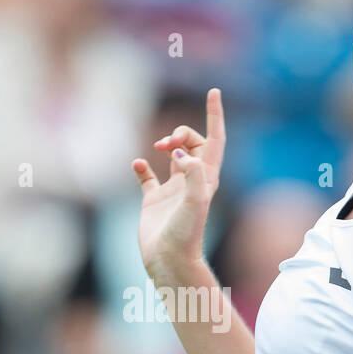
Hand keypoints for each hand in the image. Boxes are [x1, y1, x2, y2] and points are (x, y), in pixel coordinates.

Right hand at [132, 88, 225, 278]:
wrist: (169, 262)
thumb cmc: (185, 236)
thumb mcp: (194, 203)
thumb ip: (192, 175)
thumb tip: (180, 153)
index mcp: (206, 179)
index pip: (215, 140)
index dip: (215, 115)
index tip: (214, 91)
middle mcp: (191, 182)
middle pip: (192, 143)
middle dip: (181, 133)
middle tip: (166, 144)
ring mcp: (172, 191)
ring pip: (173, 156)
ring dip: (166, 143)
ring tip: (158, 146)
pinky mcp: (153, 201)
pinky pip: (147, 177)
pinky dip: (142, 167)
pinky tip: (137, 164)